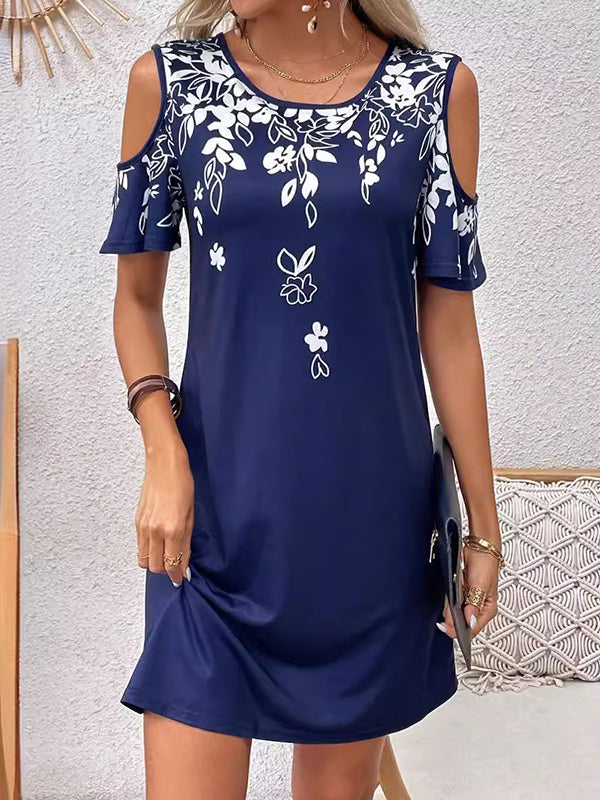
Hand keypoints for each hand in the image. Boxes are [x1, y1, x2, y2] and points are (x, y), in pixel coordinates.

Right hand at [135, 444, 194, 586]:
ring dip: (155, 563)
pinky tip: (158, 544)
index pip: (172, 564)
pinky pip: (139, 547)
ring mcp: (143, 527)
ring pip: (144, 560)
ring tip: (166, 556)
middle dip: (166, 570)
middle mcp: (155, 531)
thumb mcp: (191, 515)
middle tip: (176, 565)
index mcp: (172, 530)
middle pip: (155, 567)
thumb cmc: (183, 484)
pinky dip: (148, 551)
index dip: (177, 575)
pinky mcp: (137, 522)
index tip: (181, 579)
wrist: (164, 464)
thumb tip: (184, 562)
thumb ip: (186, 542)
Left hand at [437, 545, 498, 638]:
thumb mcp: (481, 585)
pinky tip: (451, 590)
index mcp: (487, 610)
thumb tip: (469, 621)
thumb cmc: (486, 563)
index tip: (445, 627)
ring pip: (454, 611)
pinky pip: (451, 599)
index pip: (472, 628)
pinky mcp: (461, 592)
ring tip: (452, 595)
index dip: (458, 630)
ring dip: (450, 605)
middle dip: (451, 616)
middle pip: (461, 621)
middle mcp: (478, 607)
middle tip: (445, 612)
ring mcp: (468, 600)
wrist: (478, 546)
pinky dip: (449, 596)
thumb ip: (474, 604)